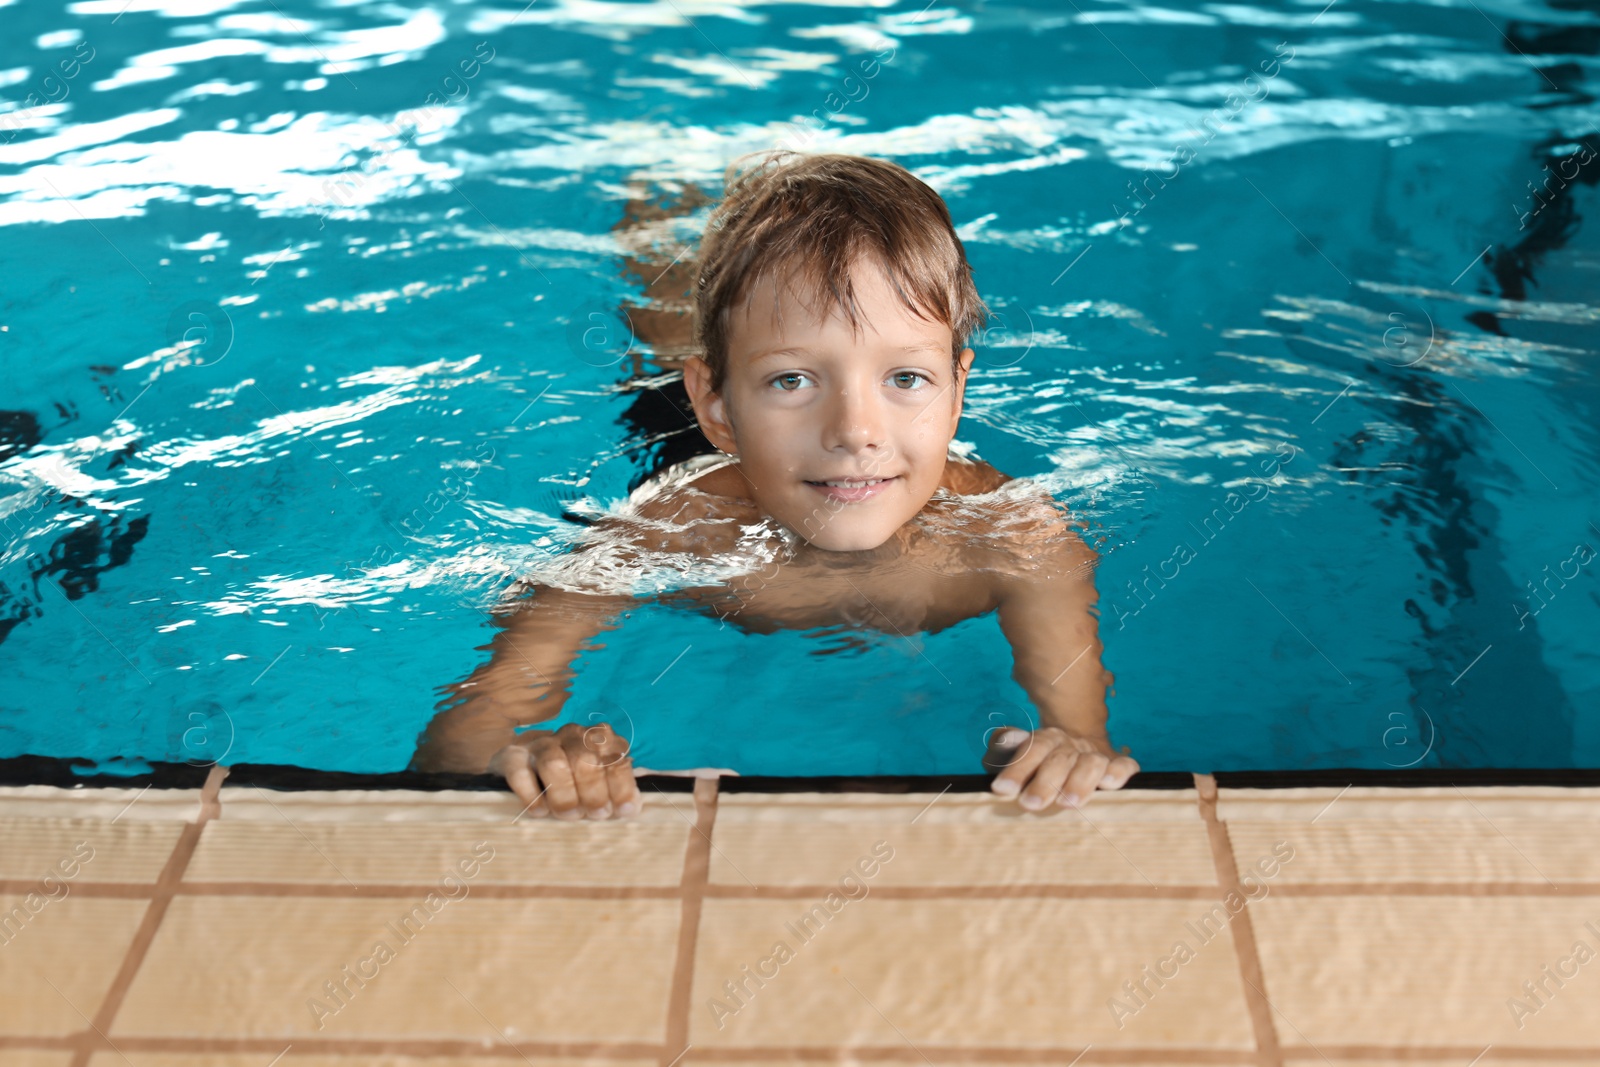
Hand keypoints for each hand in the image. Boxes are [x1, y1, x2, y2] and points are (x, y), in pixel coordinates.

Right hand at [489, 721, 640, 819]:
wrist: (526, 767)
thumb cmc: (574, 782)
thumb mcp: (601, 783)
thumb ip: (617, 790)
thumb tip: (631, 807)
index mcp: (599, 739)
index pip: (615, 759)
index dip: (620, 787)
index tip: (622, 811)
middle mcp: (571, 735)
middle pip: (585, 760)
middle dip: (592, 793)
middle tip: (592, 816)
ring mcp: (540, 744)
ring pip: (553, 763)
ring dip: (563, 795)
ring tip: (568, 815)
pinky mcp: (512, 756)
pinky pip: (520, 771)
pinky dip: (531, 794)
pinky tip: (539, 811)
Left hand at [982, 726, 1138, 811]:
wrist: (1078, 756)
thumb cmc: (1038, 768)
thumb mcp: (1015, 758)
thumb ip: (1003, 748)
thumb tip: (1004, 740)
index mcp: (1045, 740)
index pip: (1031, 749)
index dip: (1017, 769)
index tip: (1001, 789)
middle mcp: (1071, 745)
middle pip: (1059, 759)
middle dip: (1044, 783)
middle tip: (1030, 804)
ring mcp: (1095, 755)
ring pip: (1090, 763)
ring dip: (1078, 783)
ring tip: (1066, 804)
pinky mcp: (1117, 766)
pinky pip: (1123, 765)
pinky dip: (1119, 772)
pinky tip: (1110, 784)